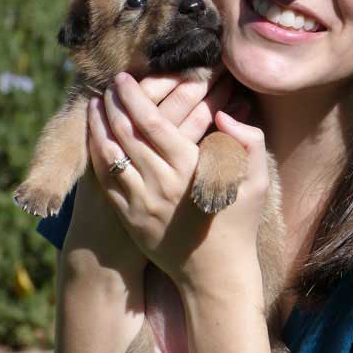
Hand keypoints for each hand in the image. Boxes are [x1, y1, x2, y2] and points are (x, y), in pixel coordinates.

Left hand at [87, 70, 267, 294]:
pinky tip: (95, 141)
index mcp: (190, 168)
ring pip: (110, 156)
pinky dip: (97, 157)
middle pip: (126, 134)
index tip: (124, 78)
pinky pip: (105, 182)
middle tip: (107, 85)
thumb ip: (249, 140)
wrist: (216, 273)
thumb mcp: (257, 180)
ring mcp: (141, 203)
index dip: (134, 97)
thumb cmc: (239, 221)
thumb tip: (224, 114)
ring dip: (99, 127)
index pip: (153, 123)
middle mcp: (161, 183)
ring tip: (95, 106)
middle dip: (112, 104)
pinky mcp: (130, 219)